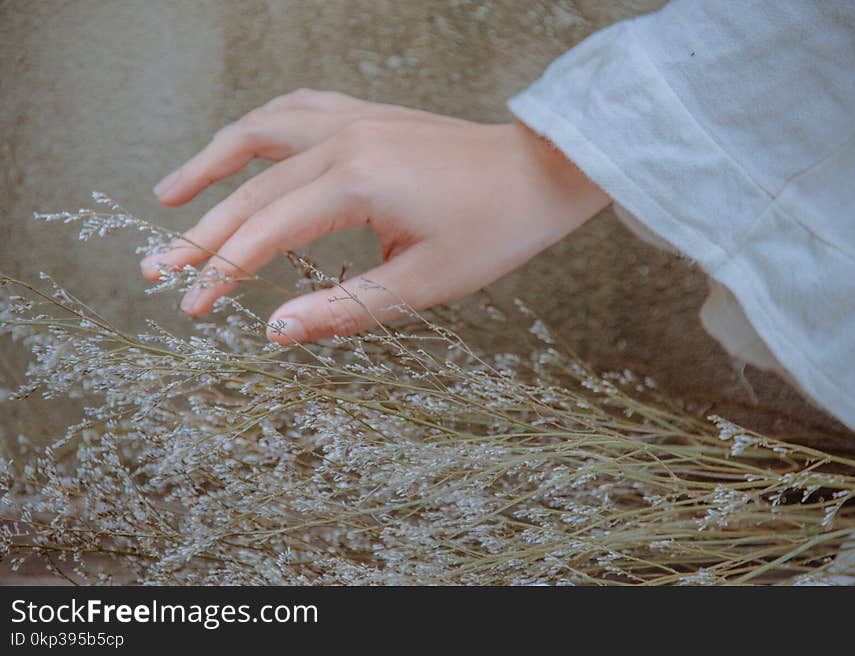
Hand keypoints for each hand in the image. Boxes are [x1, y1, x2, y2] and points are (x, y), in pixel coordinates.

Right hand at [141, 89, 609, 343]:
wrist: (541, 174)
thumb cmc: (494, 231)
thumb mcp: (421, 284)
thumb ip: (343, 309)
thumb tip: (274, 332)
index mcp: (357, 183)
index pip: (265, 233)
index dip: (220, 273)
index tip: (189, 308)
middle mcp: (344, 139)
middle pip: (249, 188)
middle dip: (199, 234)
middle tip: (156, 271)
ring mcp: (354, 118)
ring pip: (259, 132)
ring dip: (210, 164)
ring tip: (169, 196)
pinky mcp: (367, 114)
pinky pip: (294, 109)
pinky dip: (256, 129)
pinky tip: (239, 148)